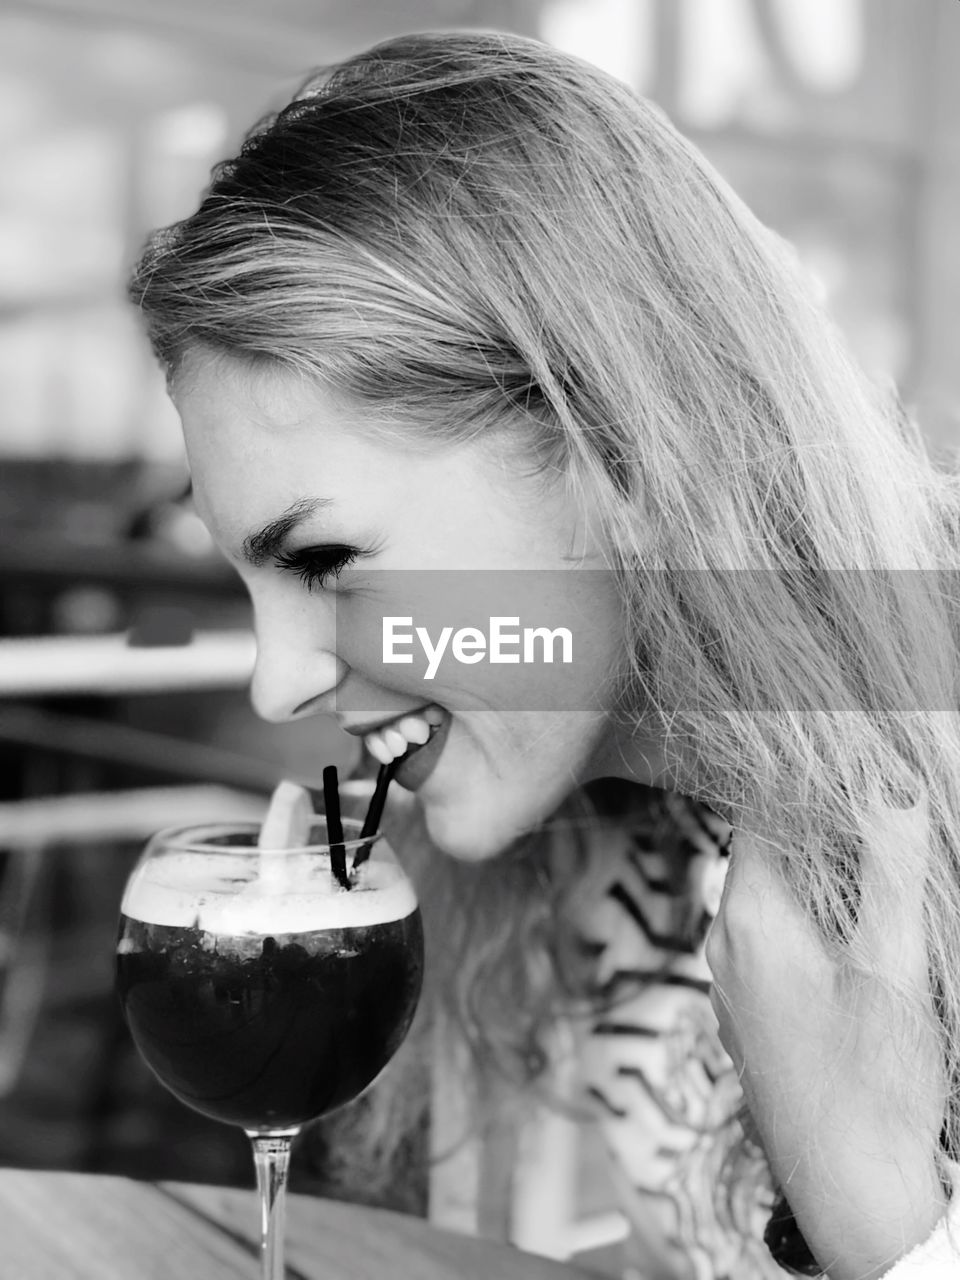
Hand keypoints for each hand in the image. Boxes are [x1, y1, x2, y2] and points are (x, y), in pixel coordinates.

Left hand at [705, 801, 947, 1279]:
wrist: (849, 1191)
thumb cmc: (871, 1083)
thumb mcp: (893, 964)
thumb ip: (889, 870)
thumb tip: (887, 792)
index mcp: (749, 919)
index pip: (758, 815)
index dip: (804, 789)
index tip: (848, 776)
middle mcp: (724, 947)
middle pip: (761, 857)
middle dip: (816, 835)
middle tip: (873, 824)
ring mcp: (730, 988)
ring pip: (765, 903)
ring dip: (813, 884)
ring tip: (870, 881)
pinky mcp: (746, 1019)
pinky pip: (766, 946)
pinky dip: (804, 928)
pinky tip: (849, 946)